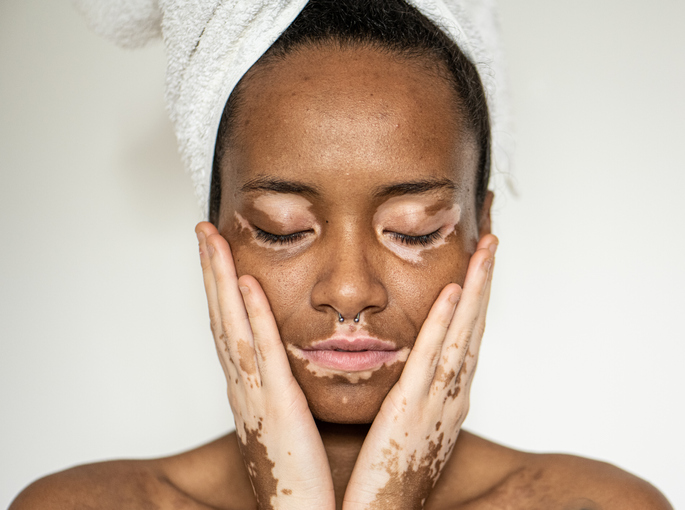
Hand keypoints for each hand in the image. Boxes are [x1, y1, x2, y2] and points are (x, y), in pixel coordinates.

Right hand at [195, 221, 335, 509]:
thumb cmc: (299, 476)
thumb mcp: (286, 423)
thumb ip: (281, 391)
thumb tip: (284, 369)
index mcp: (250, 388)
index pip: (229, 327)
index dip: (218, 288)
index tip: (217, 252)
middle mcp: (244, 386)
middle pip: (220, 316)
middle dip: (209, 271)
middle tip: (202, 230)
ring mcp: (256, 394)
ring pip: (231, 325)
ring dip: (219, 279)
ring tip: (211, 239)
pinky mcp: (277, 406)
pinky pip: (262, 353)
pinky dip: (252, 316)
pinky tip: (245, 283)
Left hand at [342, 234, 497, 509]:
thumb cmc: (388, 477)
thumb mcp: (409, 429)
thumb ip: (414, 397)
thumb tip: (409, 374)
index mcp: (447, 399)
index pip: (465, 339)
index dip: (476, 301)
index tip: (478, 266)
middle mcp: (452, 396)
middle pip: (474, 329)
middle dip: (485, 284)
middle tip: (493, 242)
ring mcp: (438, 401)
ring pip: (463, 335)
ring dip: (477, 291)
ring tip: (486, 250)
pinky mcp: (413, 408)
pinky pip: (433, 359)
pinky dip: (446, 324)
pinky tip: (455, 291)